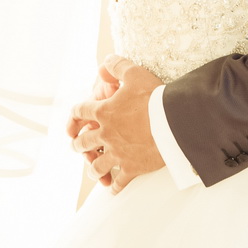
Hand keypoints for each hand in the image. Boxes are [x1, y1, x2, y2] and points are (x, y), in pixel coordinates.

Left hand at [67, 56, 163, 192]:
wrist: (173, 123)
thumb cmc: (154, 97)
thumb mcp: (135, 74)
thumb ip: (117, 66)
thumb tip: (106, 60)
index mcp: (104, 112)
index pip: (80, 111)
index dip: (75, 114)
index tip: (74, 119)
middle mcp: (106, 135)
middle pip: (83, 143)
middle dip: (78, 144)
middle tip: (78, 145)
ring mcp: (117, 154)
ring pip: (96, 166)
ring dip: (93, 168)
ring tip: (93, 169)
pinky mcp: (131, 168)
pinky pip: (118, 182)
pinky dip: (114, 186)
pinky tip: (113, 188)